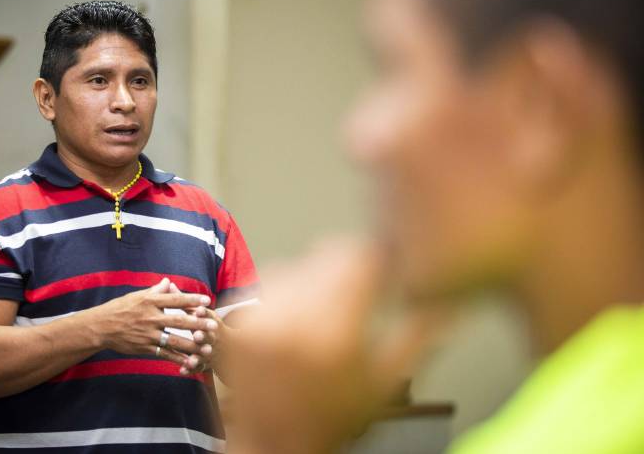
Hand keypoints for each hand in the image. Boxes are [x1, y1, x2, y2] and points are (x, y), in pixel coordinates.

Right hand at [80, 278, 217, 366]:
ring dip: (192, 345)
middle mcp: (150, 317)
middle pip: (178, 320)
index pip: (174, 299)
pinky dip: (178, 359)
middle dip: (197, 323)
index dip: (191, 299)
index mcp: (150, 301)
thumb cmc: (120, 308)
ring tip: (207, 347)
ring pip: (174, 340)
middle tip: (213, 325)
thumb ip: (155, 290)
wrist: (101, 327)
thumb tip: (169, 281)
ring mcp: (148, 334)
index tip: (207, 299)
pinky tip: (191, 362)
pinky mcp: (144, 348)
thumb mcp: (137, 295)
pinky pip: (164, 354)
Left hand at [224, 238, 446, 453]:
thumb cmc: (334, 417)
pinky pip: (272, 281)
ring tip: (327, 313)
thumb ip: (420, 333)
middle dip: (350, 266)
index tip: (389, 267)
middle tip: (363, 290)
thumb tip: (447, 299)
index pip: (358, 256)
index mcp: (335, 330)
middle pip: (328, 254)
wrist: (273, 442)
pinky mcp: (240, 318)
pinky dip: (289, 291)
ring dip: (318, 277)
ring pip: (300, 264)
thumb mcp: (386, 380)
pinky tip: (297, 320)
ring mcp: (261, 315)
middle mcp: (292, 315)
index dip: (379, 256)